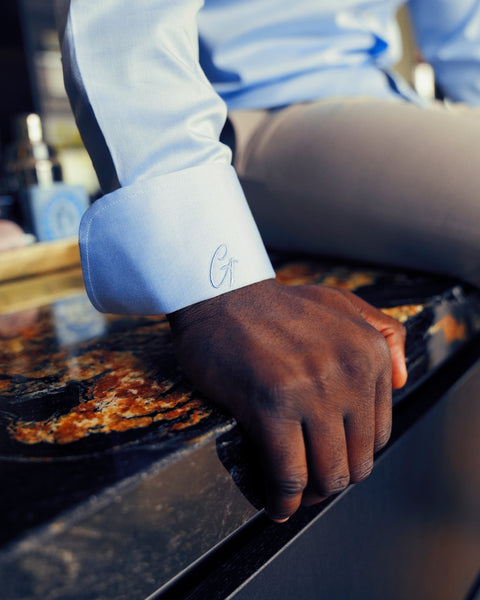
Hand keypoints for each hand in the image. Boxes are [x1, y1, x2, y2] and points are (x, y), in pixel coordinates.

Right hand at [168, 279, 406, 521]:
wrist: (221, 295)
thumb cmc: (275, 306)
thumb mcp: (343, 303)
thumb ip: (384, 334)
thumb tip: (403, 380)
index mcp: (368, 353)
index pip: (378, 434)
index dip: (354, 456)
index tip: (332, 461)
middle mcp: (348, 373)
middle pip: (357, 460)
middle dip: (334, 481)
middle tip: (311, 485)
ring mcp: (312, 391)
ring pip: (328, 474)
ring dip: (312, 496)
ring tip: (294, 497)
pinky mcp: (272, 407)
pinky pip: (288, 474)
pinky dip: (284, 499)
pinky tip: (276, 504)